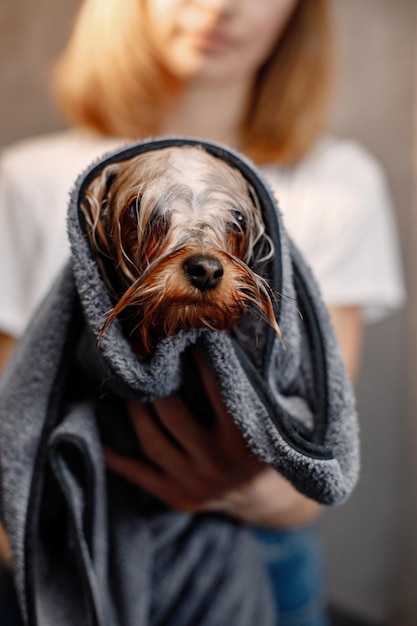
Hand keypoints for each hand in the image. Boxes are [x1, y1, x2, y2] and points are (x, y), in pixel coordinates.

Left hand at [105, 349, 320, 527]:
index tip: (180, 334)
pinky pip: (138, 474)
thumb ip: (250, 386)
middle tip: (141, 355)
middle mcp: (220, 464)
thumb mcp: (271, 417)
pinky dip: (116, 454)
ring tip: (125, 384)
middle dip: (155, 383)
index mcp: (246, 439)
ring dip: (134, 409)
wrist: (264, 498)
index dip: (195, 358)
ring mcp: (197, 484)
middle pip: (174, 415)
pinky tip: (100, 431)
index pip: (215, 389)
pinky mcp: (179, 498)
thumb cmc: (264, 441)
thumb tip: (221, 335)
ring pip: (152, 441)